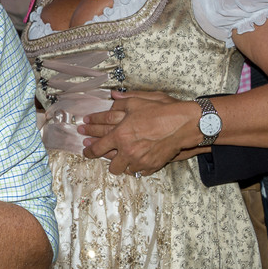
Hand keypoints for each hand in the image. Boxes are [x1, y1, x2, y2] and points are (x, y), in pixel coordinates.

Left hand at [80, 90, 197, 174]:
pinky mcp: (151, 166)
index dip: (88, 147)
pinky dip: (135, 167)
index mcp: (120, 135)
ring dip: (119, 164)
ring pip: (122, 170)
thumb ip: (122, 101)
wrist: (183, 124)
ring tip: (117, 158)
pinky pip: (138, 172)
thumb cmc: (161, 111)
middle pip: (108, 162)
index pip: (97, 145)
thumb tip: (111, 96)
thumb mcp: (138, 101)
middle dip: (100, 157)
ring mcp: (140, 160)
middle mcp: (128, 150)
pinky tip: (134, 161)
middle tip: (95, 152)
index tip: (84, 145)